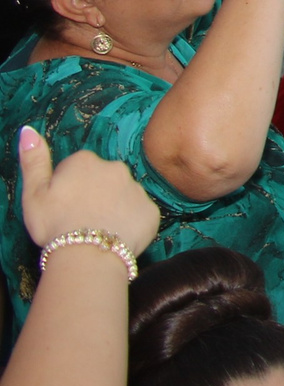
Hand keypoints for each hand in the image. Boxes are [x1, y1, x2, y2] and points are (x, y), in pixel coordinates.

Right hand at [17, 128, 158, 254]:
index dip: (69, 188)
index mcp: (86, 161)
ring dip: (114, 207)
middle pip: (104, 179)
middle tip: (81, 218)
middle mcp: (116, 168)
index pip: (78, 168)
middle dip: (95, 194)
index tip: (63, 205)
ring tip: (99, 230)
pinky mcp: (151, 211)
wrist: (87, 254)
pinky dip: (131, 223)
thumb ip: (33, 160)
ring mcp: (137, 189)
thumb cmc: (55, 224)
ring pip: (123, 195)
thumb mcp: (34, 193)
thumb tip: (29, 131)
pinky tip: (116, 237)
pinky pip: (140, 214)